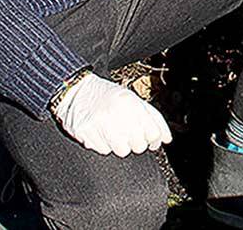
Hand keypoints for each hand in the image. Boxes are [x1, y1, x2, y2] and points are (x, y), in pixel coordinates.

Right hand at [51, 72, 171, 157]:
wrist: (76, 91)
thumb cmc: (108, 97)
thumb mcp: (133, 99)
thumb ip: (153, 118)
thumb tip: (166, 139)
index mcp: (130, 102)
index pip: (152, 133)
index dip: (153, 139)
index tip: (149, 138)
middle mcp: (116, 112)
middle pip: (138, 145)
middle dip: (136, 142)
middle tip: (128, 133)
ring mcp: (99, 123)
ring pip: (122, 151)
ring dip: (120, 145)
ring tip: (114, 132)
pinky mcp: (86, 133)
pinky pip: (103, 151)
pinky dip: (104, 145)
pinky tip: (100, 133)